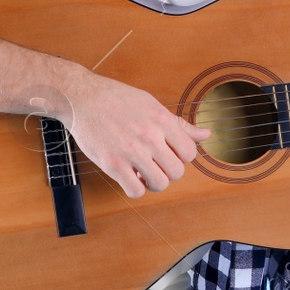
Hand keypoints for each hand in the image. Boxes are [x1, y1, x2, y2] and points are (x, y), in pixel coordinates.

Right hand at [51, 71, 210, 198]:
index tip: (168, 153)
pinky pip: (136, 191)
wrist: (82, 97)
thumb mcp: (153, 105)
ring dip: (153, 182)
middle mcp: (150, 136)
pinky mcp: (112, 164)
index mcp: (162, 120)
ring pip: (160, 184)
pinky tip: (130, 177)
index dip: (181, 157)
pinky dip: (136, 189)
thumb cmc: (117, 99)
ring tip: (142, 171)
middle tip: (155, 163)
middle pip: (177, 172)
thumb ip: (179, 124)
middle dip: (167, 171)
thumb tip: (206, 135)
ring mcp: (131, 151)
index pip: (190, 152)